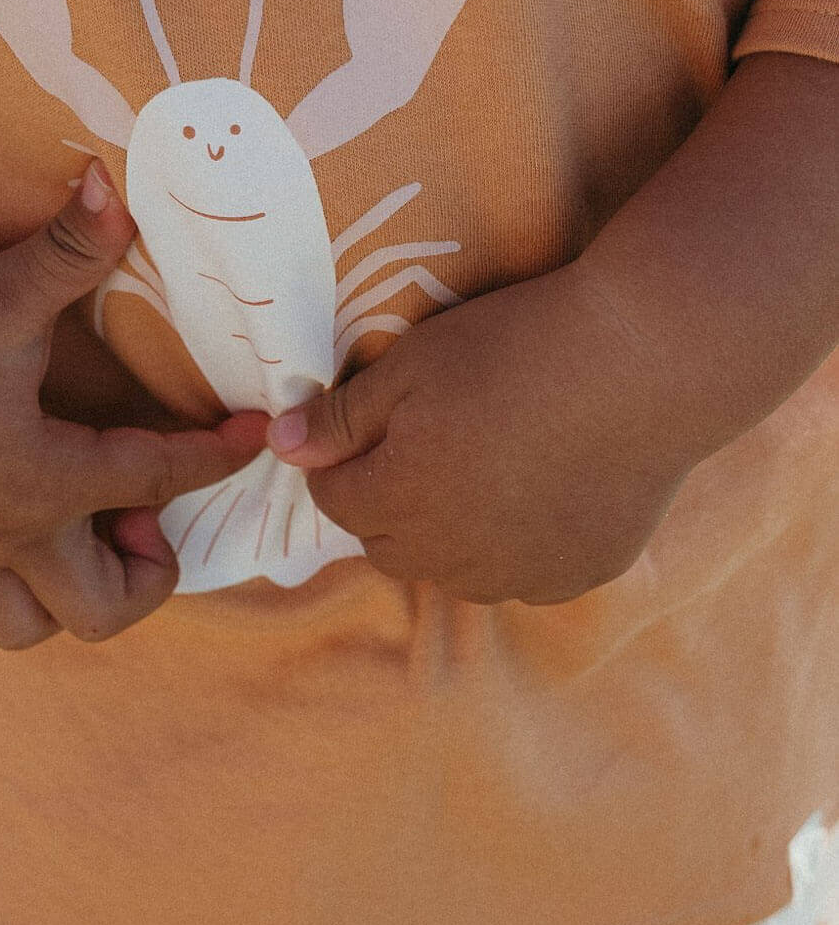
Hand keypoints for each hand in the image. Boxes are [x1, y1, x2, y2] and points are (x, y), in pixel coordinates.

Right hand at [0, 160, 266, 646]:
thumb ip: (69, 246)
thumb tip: (116, 180)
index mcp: (41, 480)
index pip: (158, 478)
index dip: (218, 457)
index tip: (257, 435)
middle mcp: (8, 533)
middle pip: (104, 608)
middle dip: (149, 572)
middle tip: (147, 508)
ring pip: (35, 627)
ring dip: (80, 592)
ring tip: (92, 527)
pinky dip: (23, 585)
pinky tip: (34, 524)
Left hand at [264, 261, 694, 604]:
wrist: (643, 363)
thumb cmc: (513, 349)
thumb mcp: (409, 366)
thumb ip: (340, 419)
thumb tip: (280, 449)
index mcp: (398, 502)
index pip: (336, 502)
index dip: (338, 465)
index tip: (359, 431)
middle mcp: (451, 557)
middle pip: (387, 547)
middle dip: (384, 506)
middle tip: (416, 448)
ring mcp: (520, 574)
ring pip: (454, 570)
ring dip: (447, 535)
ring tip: (475, 473)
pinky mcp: (578, 574)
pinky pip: (523, 575)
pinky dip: (514, 546)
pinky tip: (537, 492)